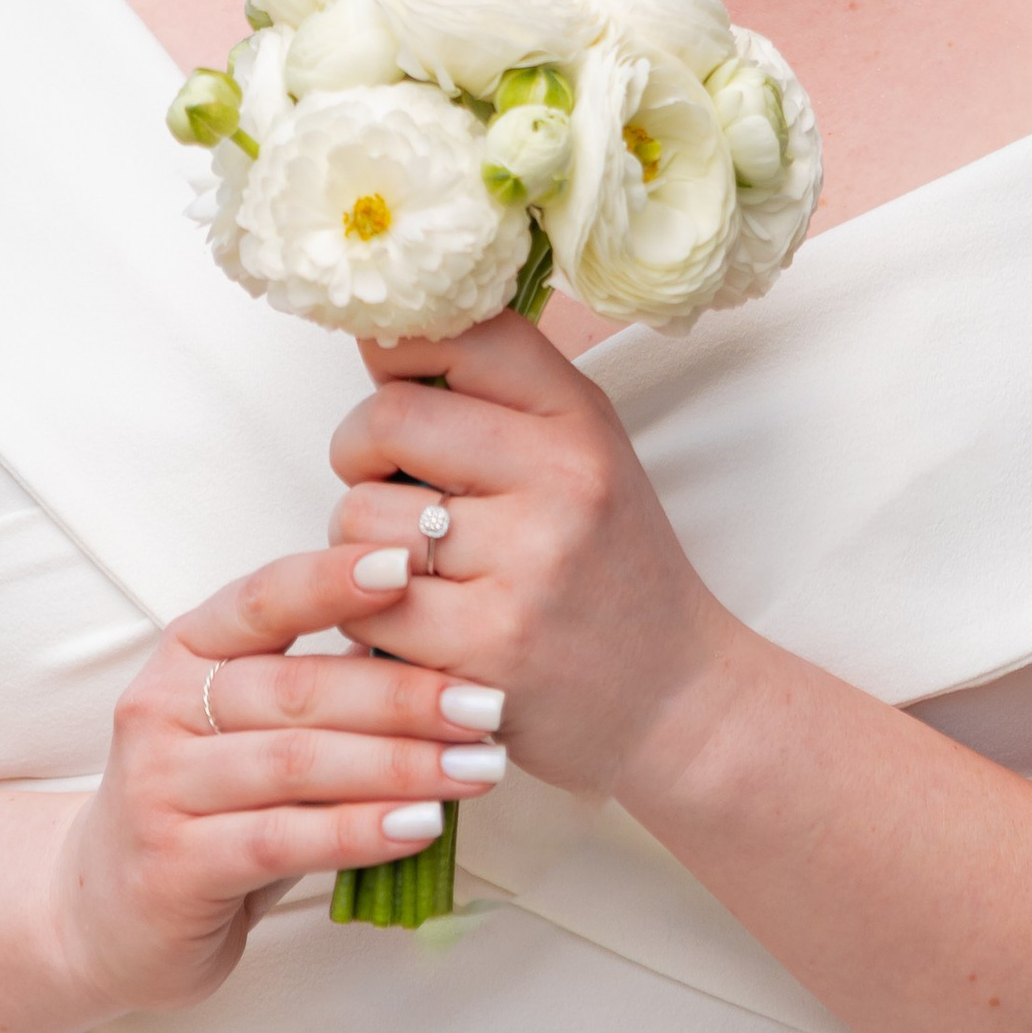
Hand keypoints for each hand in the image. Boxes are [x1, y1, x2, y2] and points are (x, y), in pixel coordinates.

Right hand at [47, 547, 506, 1014]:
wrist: (106, 911)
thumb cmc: (211, 801)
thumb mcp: (251, 725)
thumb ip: (319, 682)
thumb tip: (437, 640)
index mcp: (187, 649)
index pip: (264, 597)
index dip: (335, 577)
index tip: (412, 564)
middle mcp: (162, 706)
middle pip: (298, 688)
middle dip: (404, 695)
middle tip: (487, 703)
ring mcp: (161, 787)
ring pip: (298, 764)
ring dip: (400, 766)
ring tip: (477, 769)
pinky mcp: (174, 866)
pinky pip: (283, 839)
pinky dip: (360, 832)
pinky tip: (422, 827)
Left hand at [327, 311, 737, 804]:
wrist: (674, 700)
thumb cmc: (606, 568)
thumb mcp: (582, 454)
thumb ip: (497, 395)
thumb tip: (381, 334)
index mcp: (579, 419)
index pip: (462, 332)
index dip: (400, 344)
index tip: (392, 379)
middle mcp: (560, 480)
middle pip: (389, 419)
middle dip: (358, 451)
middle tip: (384, 483)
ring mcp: (527, 565)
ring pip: (361, 516)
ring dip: (356, 542)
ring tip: (405, 562)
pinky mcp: (488, 647)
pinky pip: (365, 604)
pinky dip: (364, 613)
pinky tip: (406, 621)